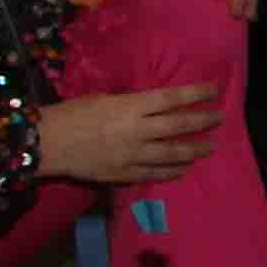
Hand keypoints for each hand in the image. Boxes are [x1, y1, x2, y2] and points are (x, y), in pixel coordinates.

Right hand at [40, 84, 222, 184]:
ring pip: (172, 154)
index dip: (196, 94)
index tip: (214, 91)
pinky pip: (154, 174)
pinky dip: (172, 172)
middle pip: (179, 126)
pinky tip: (184, 169)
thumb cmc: (72, 113)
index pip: (172, 98)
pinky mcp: (124, 174)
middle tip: (219, 119)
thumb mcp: (105, 98)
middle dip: (203, 122)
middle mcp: (137, 131)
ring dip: (194, 150)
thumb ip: (132, 103)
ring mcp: (132, 155)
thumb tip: (153, 105)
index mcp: (131, 107)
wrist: (48, 143)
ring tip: (209, 147)